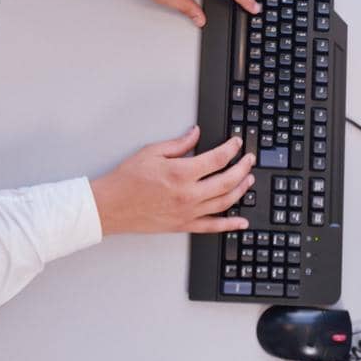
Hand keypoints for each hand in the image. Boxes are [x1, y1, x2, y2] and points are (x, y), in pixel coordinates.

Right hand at [90, 127, 252, 235]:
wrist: (111, 206)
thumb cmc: (127, 180)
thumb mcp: (151, 152)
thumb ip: (178, 144)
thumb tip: (195, 134)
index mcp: (181, 173)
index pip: (216, 158)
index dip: (231, 148)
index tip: (237, 143)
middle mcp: (188, 194)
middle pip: (227, 180)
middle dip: (243, 168)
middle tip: (249, 160)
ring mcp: (187, 212)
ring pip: (224, 202)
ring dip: (241, 190)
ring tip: (249, 180)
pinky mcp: (183, 225)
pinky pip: (212, 226)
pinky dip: (230, 224)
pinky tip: (241, 222)